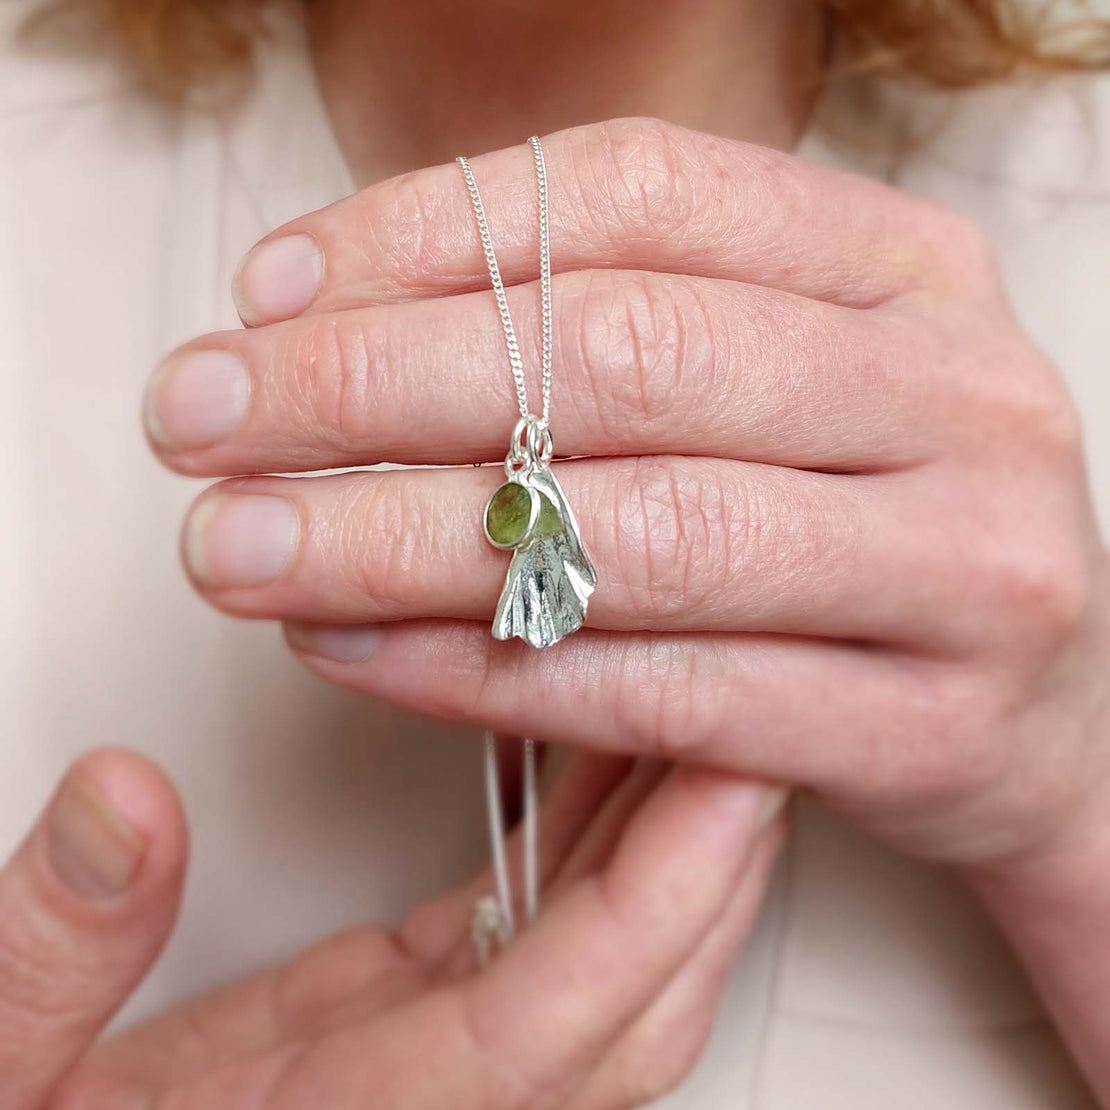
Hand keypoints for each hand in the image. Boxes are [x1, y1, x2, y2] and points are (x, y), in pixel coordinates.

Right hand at [1, 748, 784, 1108]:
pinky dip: (589, 849)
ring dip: (670, 841)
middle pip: (634, 999)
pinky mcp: (405, 1035)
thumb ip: (50, 960)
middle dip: (715, 856)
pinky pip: (540, 938)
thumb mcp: (2, 1093)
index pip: (552, 1018)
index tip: (733, 773)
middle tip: (761, 707)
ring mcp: (430, 1077)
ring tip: (705, 705)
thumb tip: (122, 802)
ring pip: (609, 964)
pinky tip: (595, 757)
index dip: (657, 897)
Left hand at [147, 117, 1107, 877]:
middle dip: (374, 386)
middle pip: (621, 357)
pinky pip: (667, 693)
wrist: (1051, 708)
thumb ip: (609, 328)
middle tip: (201, 421)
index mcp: (907, 271)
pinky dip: (488, 673)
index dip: (429, 233)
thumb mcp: (785, 384)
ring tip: (242, 549)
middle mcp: (954, 397)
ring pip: (640, 536)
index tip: (269, 293)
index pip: (637, 195)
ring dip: (400, 543)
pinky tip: (357, 651)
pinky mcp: (923, 726)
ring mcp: (960, 567)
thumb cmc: (875, 523)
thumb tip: (335, 316)